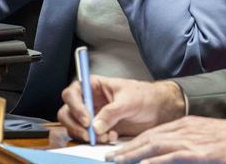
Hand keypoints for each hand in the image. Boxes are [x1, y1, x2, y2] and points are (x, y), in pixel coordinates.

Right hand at [58, 77, 184, 143]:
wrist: (158, 110)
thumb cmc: (144, 96)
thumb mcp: (129, 101)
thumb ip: (111, 112)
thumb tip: (96, 127)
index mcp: (94, 86)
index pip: (72, 93)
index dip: (75, 106)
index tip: (87, 120)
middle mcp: (89, 100)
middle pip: (67, 112)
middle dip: (76, 125)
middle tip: (90, 135)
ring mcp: (92, 115)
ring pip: (75, 127)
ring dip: (87, 135)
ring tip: (106, 136)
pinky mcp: (98, 129)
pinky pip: (87, 136)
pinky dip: (96, 140)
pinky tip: (112, 137)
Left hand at [109, 116, 225, 163]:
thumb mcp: (207, 139)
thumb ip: (190, 144)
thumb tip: (173, 155)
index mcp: (186, 124)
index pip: (154, 132)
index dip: (136, 141)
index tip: (121, 149)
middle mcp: (184, 128)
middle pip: (149, 137)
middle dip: (128, 148)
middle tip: (110, 157)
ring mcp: (190, 139)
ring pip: (154, 145)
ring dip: (133, 154)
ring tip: (118, 161)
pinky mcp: (197, 152)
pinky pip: (170, 156)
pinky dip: (154, 161)